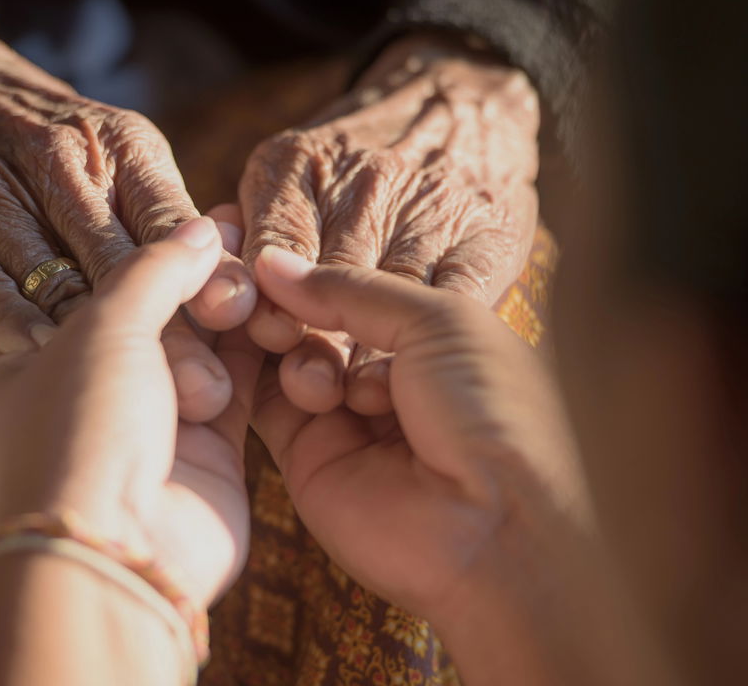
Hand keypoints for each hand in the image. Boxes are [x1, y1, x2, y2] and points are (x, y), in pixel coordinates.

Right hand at [0, 0, 255, 421]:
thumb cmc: (27, 127)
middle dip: (167, 332)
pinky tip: (44, 364)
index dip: (206, 276)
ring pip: (54, 280)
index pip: (172, 219)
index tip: (239, 324)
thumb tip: (225, 278)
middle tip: (206, 394)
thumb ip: (160, 211)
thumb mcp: (105, 144)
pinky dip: (12, 326)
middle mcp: (55, 161)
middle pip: (121, 262)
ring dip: (97, 348)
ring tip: (141, 403)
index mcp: (115, 144)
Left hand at [0, 214, 262, 609]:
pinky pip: (244, 386)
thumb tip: (202, 226)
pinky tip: (283, 310)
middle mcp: (95, 387)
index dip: (147, 245)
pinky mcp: (210, 451)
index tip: (195, 211)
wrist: (114, 549)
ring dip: (234, 310)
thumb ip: (153, 269)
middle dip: (197, 277)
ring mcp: (154, 421)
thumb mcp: (103, 324)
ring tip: (263, 272)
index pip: (97, 279)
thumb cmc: (80, 430)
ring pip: (206, 344)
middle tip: (239, 239)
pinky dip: (261, 352)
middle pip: (158, 309)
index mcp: (37, 354)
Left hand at [240, 34, 539, 414]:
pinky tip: (412, 370)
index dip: (270, 300)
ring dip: (372, 350)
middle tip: (307, 387)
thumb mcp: (287, 168)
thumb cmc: (354, 155)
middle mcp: (363, 180)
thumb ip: (252, 229)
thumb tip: (221, 297)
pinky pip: (458, 291)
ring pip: (394, 291)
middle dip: (318, 337)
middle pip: (333, 276)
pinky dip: (434, 334)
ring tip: (355, 395)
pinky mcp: (487, 232)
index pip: (272, 245)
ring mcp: (429, 205)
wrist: (462, 102)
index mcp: (297, 165)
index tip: (268, 340)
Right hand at [250, 246, 589, 641]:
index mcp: (433, 337)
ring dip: (276, 328)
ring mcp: (344, 417)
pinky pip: (263, 401)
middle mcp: (386, 375)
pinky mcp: (307, 457)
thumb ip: (352, 288)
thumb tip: (274, 260)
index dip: (317, 257)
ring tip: (282, 328)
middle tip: (257, 269)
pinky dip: (250, 368)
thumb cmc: (494, 409)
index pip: (358, 284)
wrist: (497, 523)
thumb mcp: (437, 319)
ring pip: (284, 353)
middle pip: (314, 317)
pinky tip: (257, 338)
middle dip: (287, 292)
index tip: (273, 224)